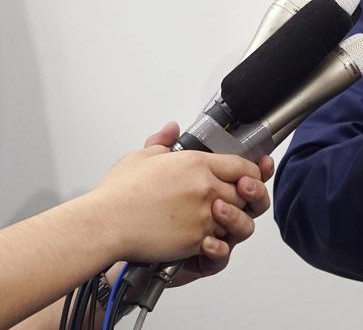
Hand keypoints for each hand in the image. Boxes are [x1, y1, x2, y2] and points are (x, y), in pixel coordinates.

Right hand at [90, 124, 264, 264]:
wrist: (104, 224)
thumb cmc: (119, 193)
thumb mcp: (142, 156)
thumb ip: (163, 141)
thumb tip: (172, 128)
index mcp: (198, 164)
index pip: (243, 166)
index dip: (250, 173)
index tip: (247, 178)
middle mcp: (206, 187)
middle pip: (245, 193)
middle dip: (242, 198)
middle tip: (232, 201)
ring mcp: (203, 214)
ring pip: (237, 218)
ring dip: (231, 220)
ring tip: (216, 221)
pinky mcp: (196, 239)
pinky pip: (221, 241)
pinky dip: (217, 241)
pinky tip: (203, 238)